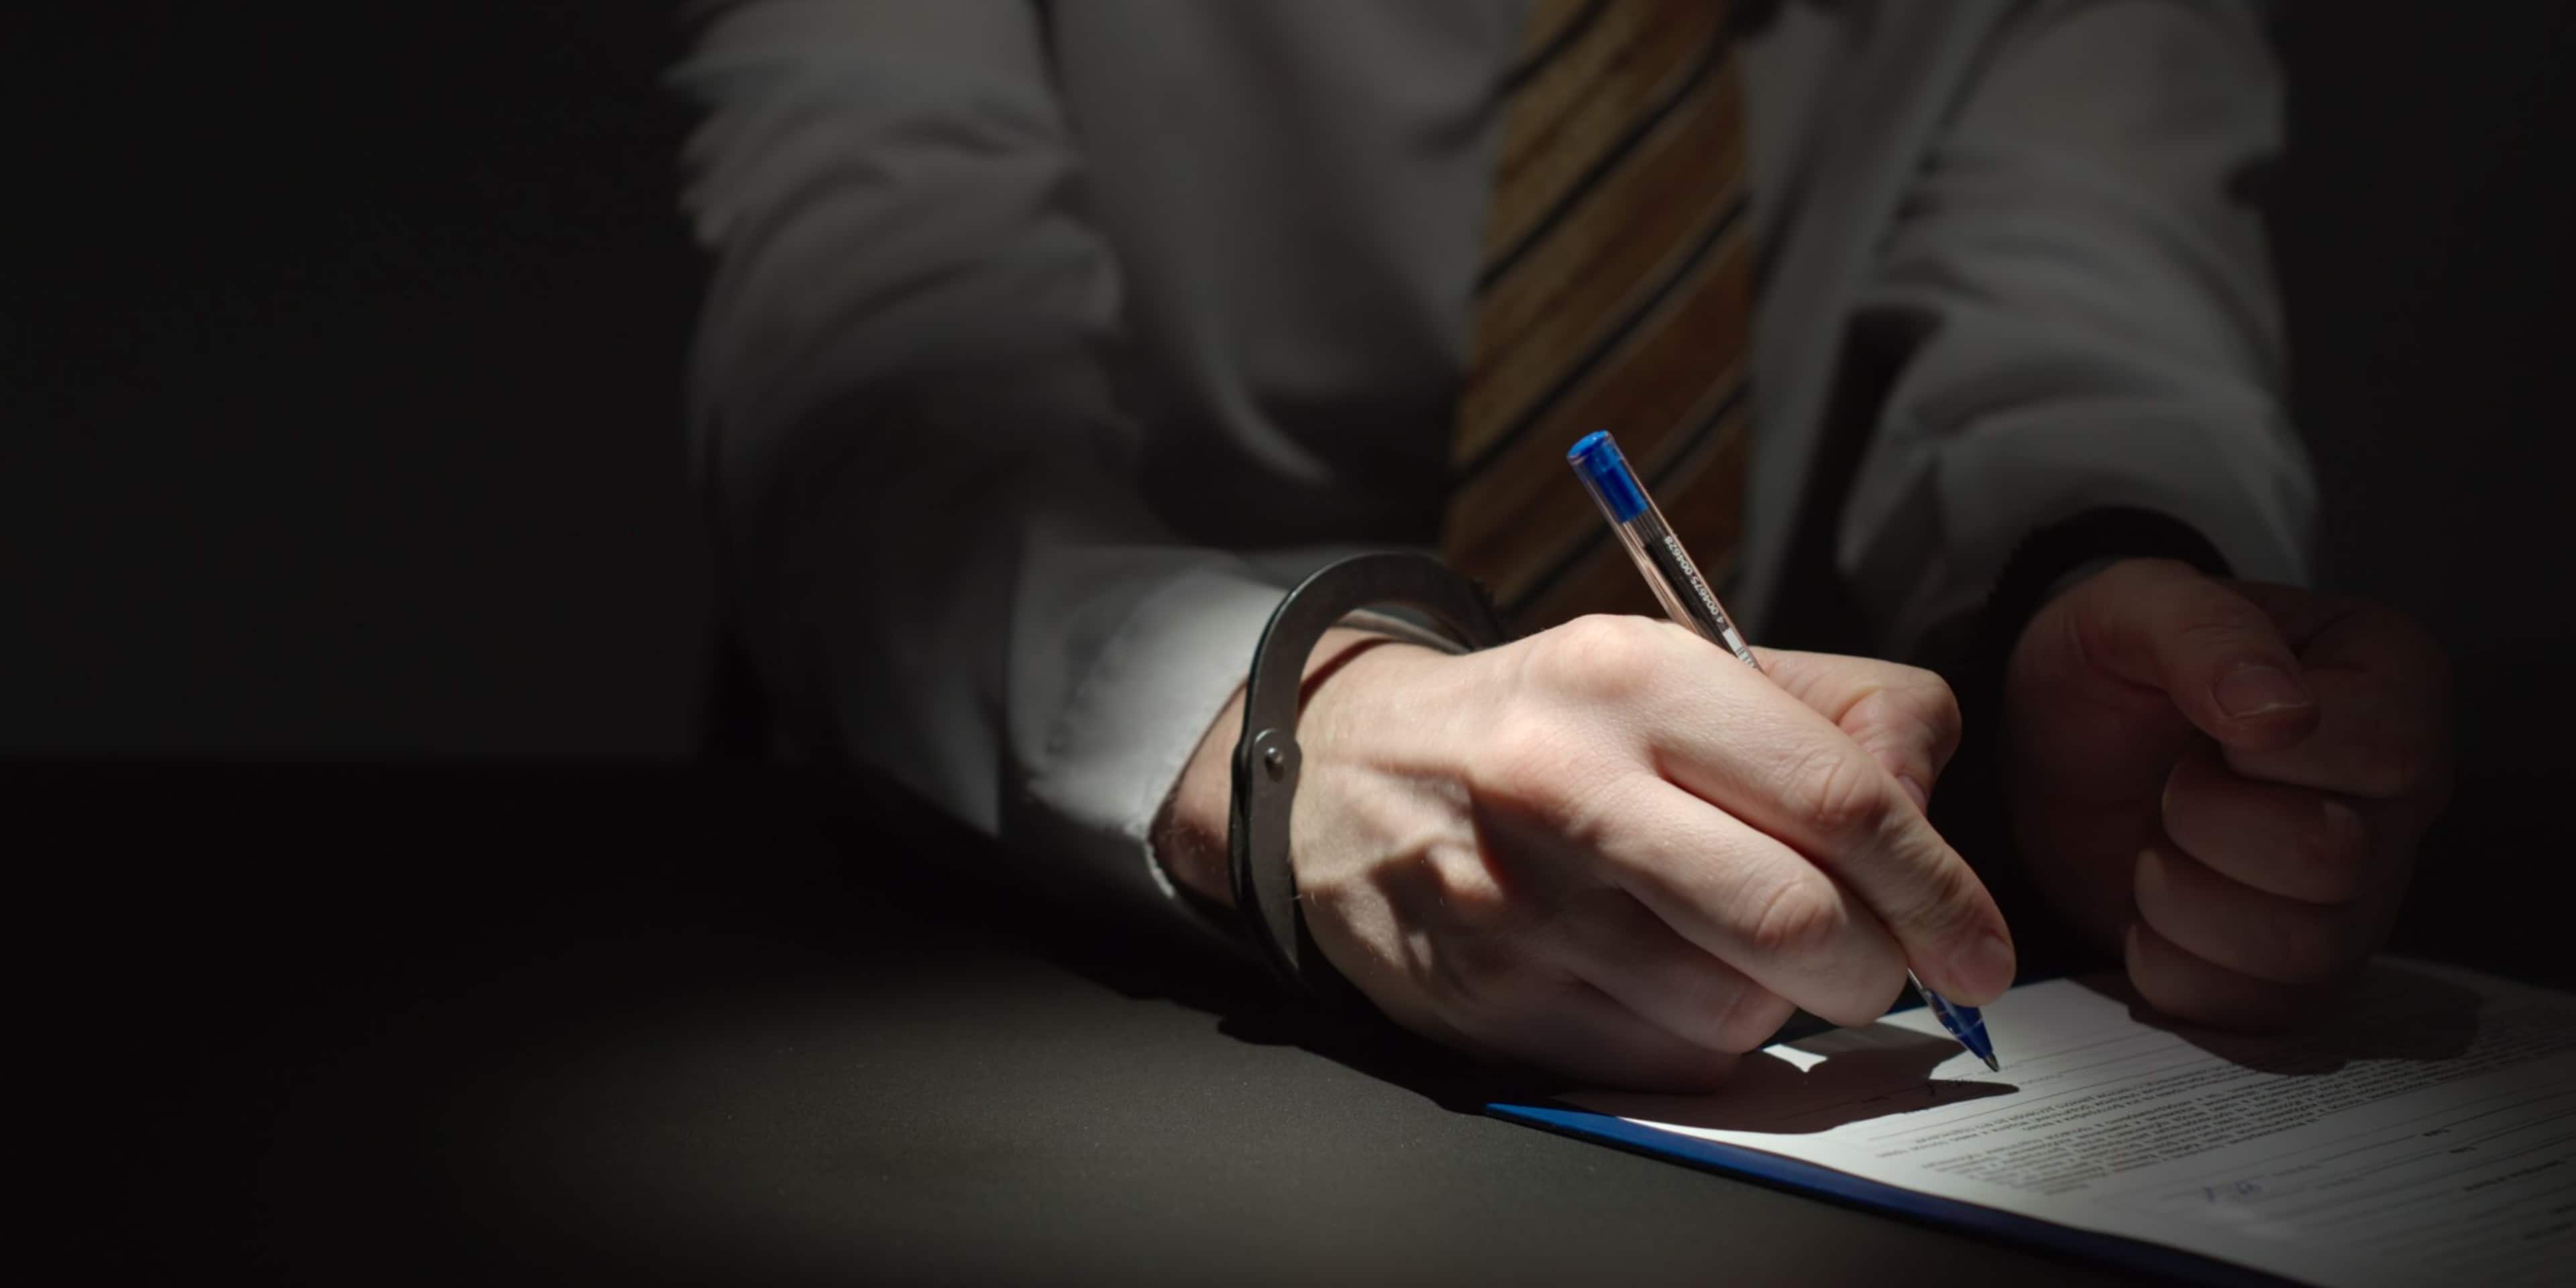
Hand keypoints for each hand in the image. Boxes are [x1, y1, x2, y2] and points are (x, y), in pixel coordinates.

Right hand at [1157, 616, 2015, 1090]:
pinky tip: (1657, 978)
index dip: (1938, 887)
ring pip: (1735, 1011)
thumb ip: (1834, 711)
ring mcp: (1518, 903)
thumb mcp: (1679, 664)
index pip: (1838, 796)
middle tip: (1885, 968)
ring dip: (1776, 1003)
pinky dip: (1694, 1041)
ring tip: (1732, 947)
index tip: (1981, 943)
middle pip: (1798, 921)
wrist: (1342, 778)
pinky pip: (1661, 1064)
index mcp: (1631, 676)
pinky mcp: (1489, 1000)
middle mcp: (1567, 785)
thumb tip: (1932, 808)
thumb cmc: (1546, 724)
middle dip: (1879, 968)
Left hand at [2003, 559, 2451, 1028]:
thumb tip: (2278, 710)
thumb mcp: (2128, 608)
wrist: (2050, 753)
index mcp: (2390, 686)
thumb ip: (2204, 632)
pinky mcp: (2299, 978)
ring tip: (2159, 841)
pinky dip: (2171, 964)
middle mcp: (2396, 801)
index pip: (2386, 749)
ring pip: (2301, 949)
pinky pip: (2253, 1014)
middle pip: (2335, 860)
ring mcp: (2359, 900)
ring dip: (2182, 898)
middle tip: (2170, 784)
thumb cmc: (2107, 674)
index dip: (2262, 750)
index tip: (2206, 724)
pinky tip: (2154, 907)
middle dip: (2206, 823)